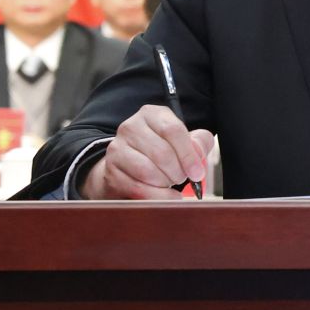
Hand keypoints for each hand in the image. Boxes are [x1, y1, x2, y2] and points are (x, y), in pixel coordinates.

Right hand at [81, 105, 214, 199]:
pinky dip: (155, 196)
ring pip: (147, 170)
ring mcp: (117, 147)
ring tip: (170, 183)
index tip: (197, 173)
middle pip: (162, 153)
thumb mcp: (186, 142)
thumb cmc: (165, 152)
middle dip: (178, 172)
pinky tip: (164, 196)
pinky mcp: (110, 169)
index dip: (189, 155)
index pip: (173, 130)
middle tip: (182, 178)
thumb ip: (200, 142)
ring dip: (165, 183)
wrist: (131, 167)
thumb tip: (198, 152)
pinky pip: (136, 187)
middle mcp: (131, 127)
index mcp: (152, 114)